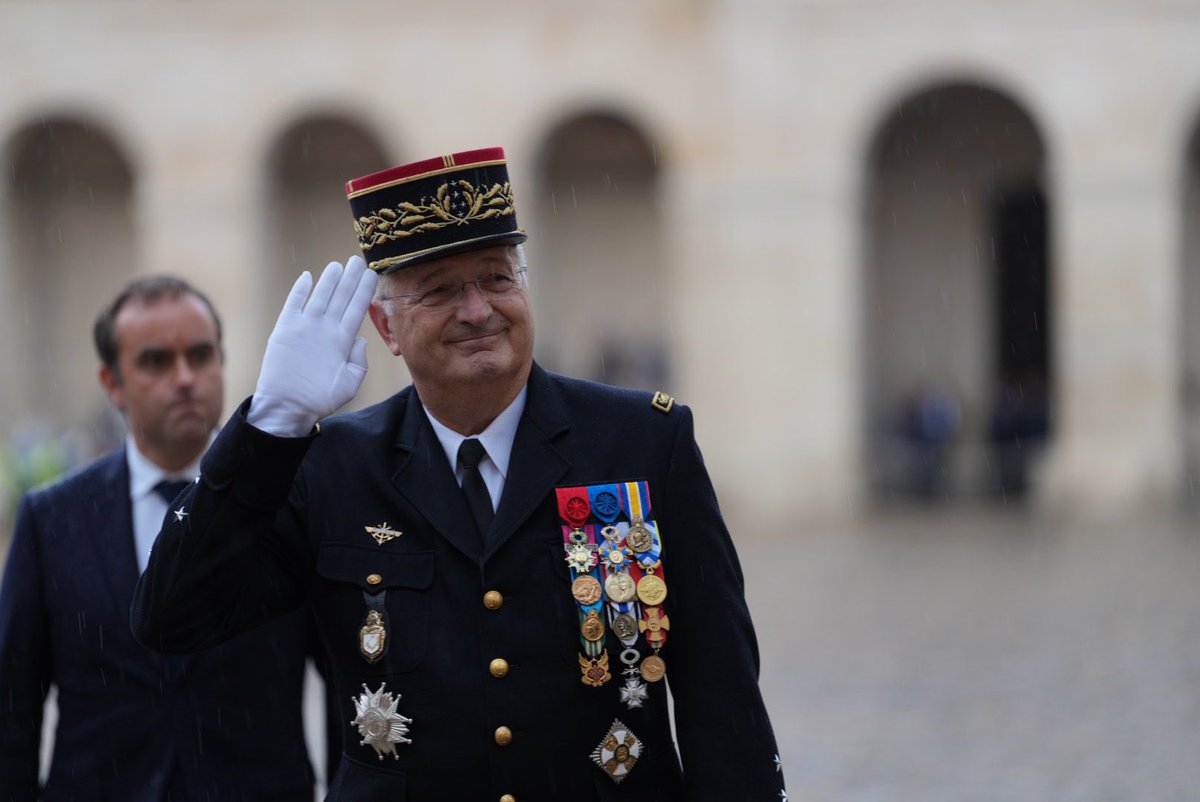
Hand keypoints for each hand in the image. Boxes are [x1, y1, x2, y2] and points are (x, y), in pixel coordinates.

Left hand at [249, 256, 378, 435]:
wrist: (285, 405)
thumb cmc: (320, 398)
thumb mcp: (351, 384)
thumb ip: (359, 360)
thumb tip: (358, 340)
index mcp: (343, 340)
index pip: (357, 307)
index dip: (365, 289)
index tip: (371, 274)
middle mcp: (324, 327)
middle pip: (341, 295)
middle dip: (351, 277)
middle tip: (358, 260)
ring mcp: (303, 325)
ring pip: (319, 294)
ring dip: (329, 278)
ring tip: (337, 265)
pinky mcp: (283, 328)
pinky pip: (293, 302)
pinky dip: (300, 288)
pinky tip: (307, 277)